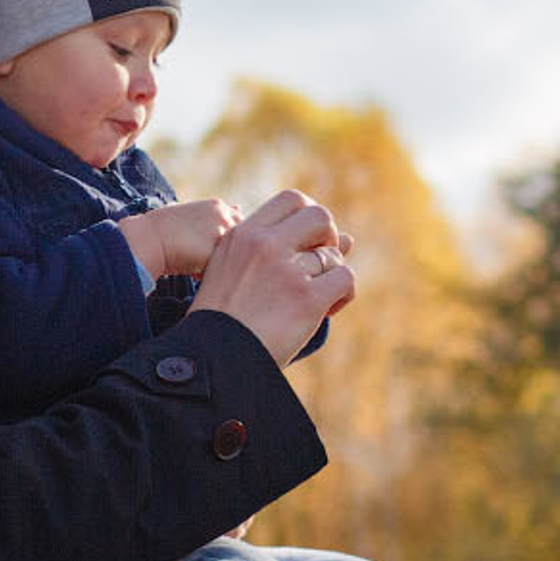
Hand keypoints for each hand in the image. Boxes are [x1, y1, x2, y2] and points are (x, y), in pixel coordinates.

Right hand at [117, 196, 238, 278]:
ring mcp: (222, 232)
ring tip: (192, 257)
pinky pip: (221, 269)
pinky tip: (191, 267)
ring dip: (215, 261)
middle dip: (223, 251)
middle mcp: (224, 216)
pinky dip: (208, 272)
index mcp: (218, 205)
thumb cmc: (164, 228)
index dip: (222, 240)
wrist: (147, 238)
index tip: (204, 244)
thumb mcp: (192, 213)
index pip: (237, 226)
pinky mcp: (216, 251)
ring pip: (229, 256)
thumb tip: (239, 208)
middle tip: (197, 251)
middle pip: (237, 242)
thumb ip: (218, 214)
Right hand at [185, 188, 354, 364]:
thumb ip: (280, 249)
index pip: (292, 200)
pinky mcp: (306, 299)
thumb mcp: (236, 272)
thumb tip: (347, 238)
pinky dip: (343, 295)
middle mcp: (264, 245)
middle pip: (319, 216)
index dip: (309, 218)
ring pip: (334, 254)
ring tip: (319, 297)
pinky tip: (326, 310)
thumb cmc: (224, 320)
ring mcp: (286, 271)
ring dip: (333, 274)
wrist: (213, 359)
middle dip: (327, 238)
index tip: (306, 243)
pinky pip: (345, 279)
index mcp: (242, 234)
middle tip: (320, 264)